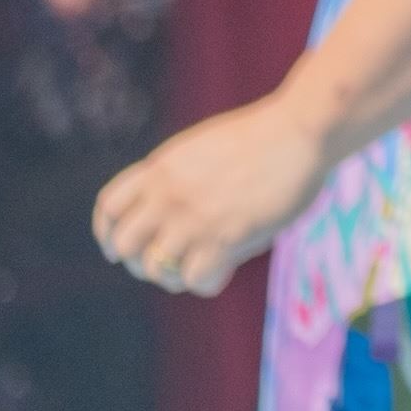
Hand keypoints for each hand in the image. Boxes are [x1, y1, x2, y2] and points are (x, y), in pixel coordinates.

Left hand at [91, 99, 329, 298]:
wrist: (303, 129)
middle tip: (166, 264)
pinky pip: (194, 279)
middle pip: (124, 245)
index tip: (118, 248)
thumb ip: (180, 179)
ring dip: (174, 276)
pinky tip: (225, 269)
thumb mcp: (204, 147)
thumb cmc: (266, 136)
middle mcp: (168, 194)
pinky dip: (207, 281)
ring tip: (199, 268)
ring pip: (155, 268)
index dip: (108, 233)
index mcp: (161, 168)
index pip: (109, 207)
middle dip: (139, 261)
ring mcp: (193, 217)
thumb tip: (172, 221)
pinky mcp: (223, 237)